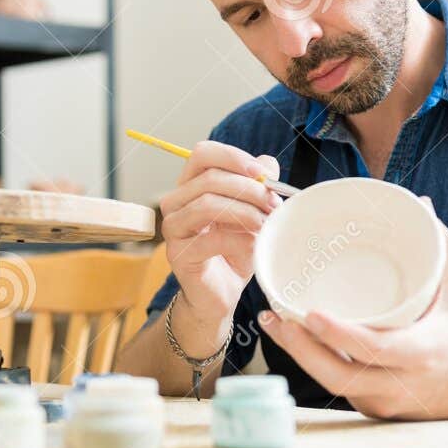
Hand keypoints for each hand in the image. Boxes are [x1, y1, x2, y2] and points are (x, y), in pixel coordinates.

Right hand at [158, 141, 280, 326]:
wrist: (222, 293)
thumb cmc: (235, 250)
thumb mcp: (252, 212)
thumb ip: (257, 185)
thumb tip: (267, 163)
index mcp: (191, 185)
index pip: (202, 154)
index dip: (233, 157)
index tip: (263, 173)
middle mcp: (176, 202)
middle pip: (209, 178)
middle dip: (248, 189)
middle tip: (274, 204)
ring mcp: (173, 228)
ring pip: (206, 204)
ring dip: (244, 212)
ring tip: (266, 224)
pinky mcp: (178, 254)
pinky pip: (210, 239)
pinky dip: (239, 240)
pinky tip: (254, 246)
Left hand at [257, 211, 447, 420]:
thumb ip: (440, 247)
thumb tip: (421, 204)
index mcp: (421, 352)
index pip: (375, 349)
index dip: (340, 335)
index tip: (311, 314)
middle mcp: (399, 384)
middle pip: (338, 375)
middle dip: (300, 349)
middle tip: (274, 317)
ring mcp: (382, 401)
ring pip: (330, 384)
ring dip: (298, 355)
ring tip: (273, 324)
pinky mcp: (371, 409)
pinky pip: (336, 387)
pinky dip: (314, 363)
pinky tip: (293, 340)